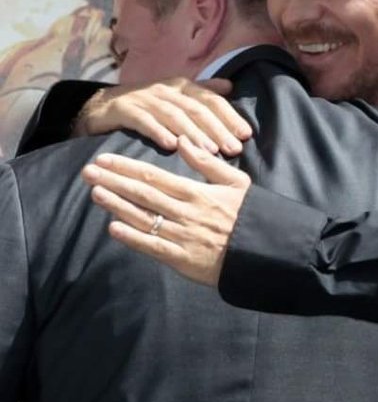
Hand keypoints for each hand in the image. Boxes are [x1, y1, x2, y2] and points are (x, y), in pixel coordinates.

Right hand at [74, 77, 251, 155]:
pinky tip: (172, 146)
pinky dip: (159, 132)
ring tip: (209, 151)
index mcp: (181, 86)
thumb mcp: (176, 95)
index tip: (246, 135)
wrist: (100, 106)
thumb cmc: (146, 105)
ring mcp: (145, 98)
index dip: (230, 116)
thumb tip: (230, 86)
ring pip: (175, 115)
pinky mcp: (125, 109)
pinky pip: (145, 121)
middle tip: (233, 149)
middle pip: (197, 108)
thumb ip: (202, 91)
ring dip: (194, 133)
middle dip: (217, 129)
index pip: (211, 99)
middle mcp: (166, 89)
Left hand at [81, 136, 251, 285]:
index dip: (126, 167)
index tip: (105, 159)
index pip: (154, 176)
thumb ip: (208, 163)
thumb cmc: (251, 213)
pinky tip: (113, 228)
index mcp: (197, 192)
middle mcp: (185, 212)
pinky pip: (153, 246)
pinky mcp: (182, 259)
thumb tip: (184, 141)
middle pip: (142, 194)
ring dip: (116, 205)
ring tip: (95, 193)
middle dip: (113, 181)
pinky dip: (132, 237)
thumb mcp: (237, 181)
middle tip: (88, 172)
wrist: (264, 251)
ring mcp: (182, 236)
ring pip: (143, 218)